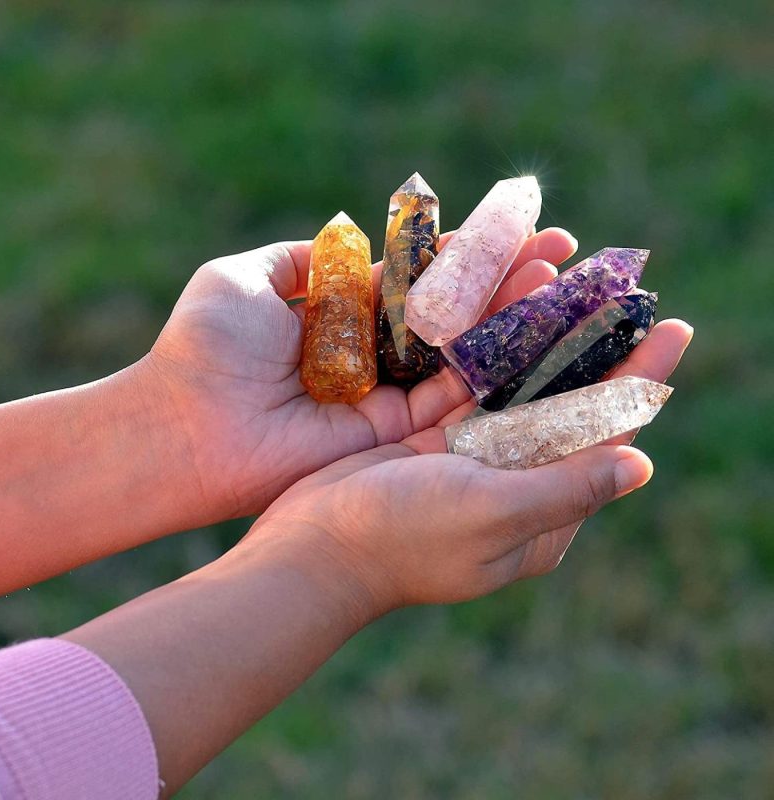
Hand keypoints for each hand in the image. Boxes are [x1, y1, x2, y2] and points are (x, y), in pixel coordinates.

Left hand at [146, 228, 578, 517]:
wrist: (185, 426)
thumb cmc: (205, 346)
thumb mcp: (244, 278)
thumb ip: (303, 257)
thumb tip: (348, 232)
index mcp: (340, 318)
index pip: (416, 279)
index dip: (464, 254)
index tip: (515, 225)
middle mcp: (370, 358)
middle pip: (450, 317)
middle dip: (504, 284)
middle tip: (561, 253)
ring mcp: (384, 399)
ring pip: (460, 357)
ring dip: (511, 322)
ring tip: (561, 285)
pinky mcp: (390, 437)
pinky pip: (450, 403)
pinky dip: (492, 372)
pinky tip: (535, 339)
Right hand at [243, 319, 692, 612]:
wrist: (311, 547)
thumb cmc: (403, 539)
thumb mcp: (493, 515)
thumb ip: (568, 489)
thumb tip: (643, 464)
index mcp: (540, 514)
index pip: (606, 439)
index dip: (639, 383)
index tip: (670, 328)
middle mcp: (512, 484)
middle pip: (567, 404)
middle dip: (595, 347)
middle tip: (623, 292)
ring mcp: (470, 459)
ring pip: (518, 384)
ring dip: (542, 333)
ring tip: (568, 279)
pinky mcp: (431, 437)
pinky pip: (469, 381)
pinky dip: (488, 343)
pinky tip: (507, 302)